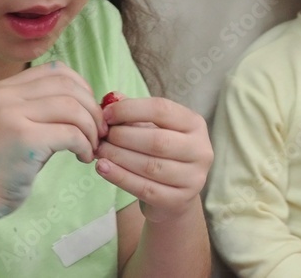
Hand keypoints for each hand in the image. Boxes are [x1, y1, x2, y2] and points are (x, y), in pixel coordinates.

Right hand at [0, 61, 105, 216]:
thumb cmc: (5, 164)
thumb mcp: (21, 124)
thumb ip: (46, 107)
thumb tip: (92, 100)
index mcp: (4, 88)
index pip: (57, 70)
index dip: (83, 88)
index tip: (90, 111)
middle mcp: (5, 96)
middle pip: (69, 87)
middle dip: (93, 109)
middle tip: (99, 132)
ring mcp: (12, 115)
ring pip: (73, 108)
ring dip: (92, 129)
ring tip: (91, 147)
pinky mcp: (23, 138)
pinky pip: (71, 133)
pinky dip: (85, 145)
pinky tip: (83, 157)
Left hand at [95, 95, 212, 222]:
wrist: (174, 195)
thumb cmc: (160, 153)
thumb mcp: (152, 128)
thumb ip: (133, 113)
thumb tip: (109, 100)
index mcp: (195, 124)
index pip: (162, 110)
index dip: (130, 109)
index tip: (106, 114)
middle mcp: (201, 150)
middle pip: (157, 140)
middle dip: (122, 137)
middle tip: (101, 137)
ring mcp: (193, 178)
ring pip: (150, 166)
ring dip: (118, 157)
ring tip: (99, 151)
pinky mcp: (179, 200)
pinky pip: (145, 188)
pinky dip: (120, 177)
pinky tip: (103, 168)